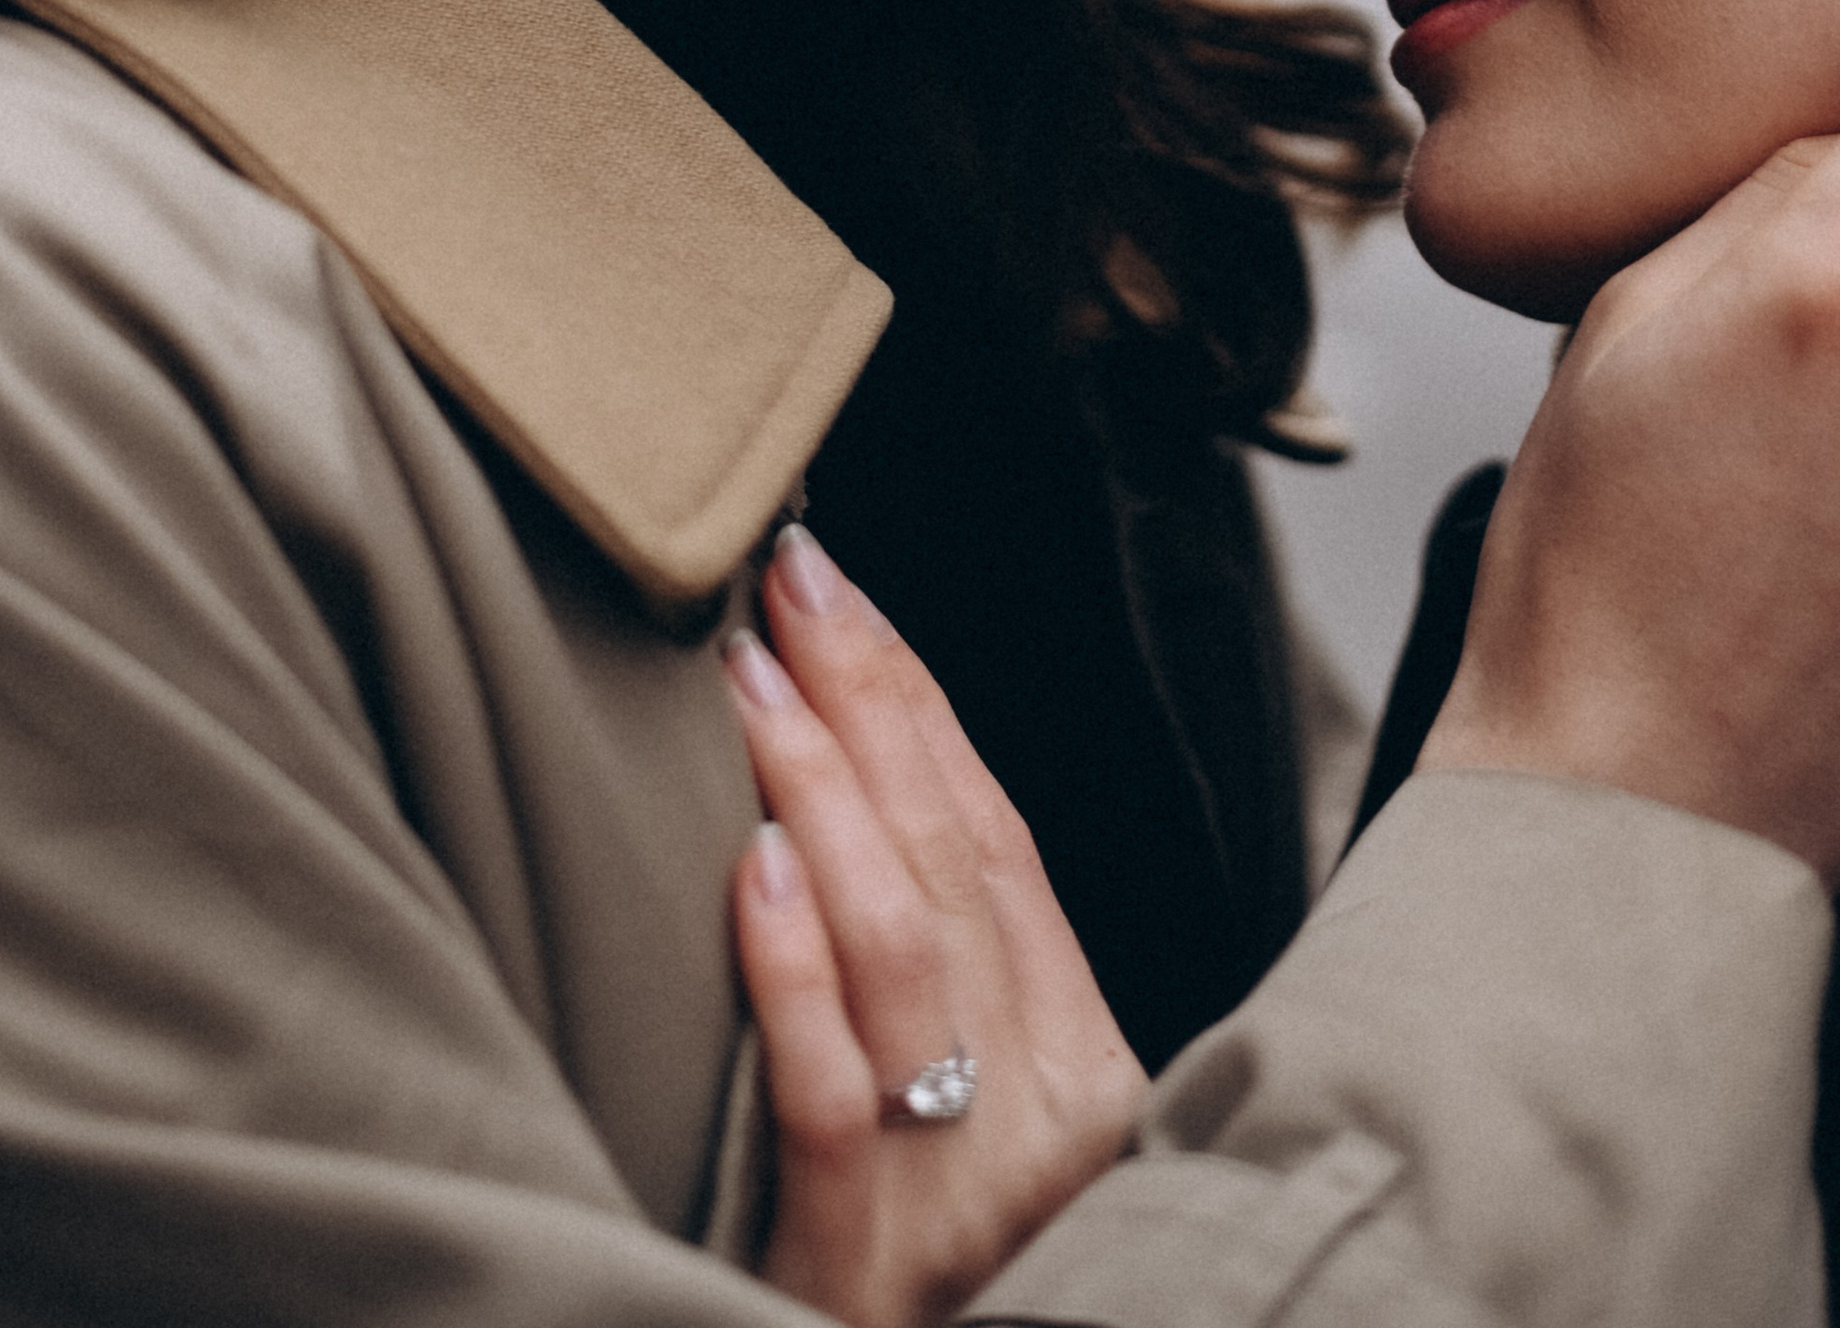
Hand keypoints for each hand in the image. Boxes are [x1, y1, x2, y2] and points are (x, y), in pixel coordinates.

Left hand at [724, 530, 1146, 1327]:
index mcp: (1088, 1067)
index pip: (1001, 843)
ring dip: (820, 788)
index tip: (844, 596)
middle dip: (868, 701)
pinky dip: (791, 963)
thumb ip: (961, 985)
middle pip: (954, 862)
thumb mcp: (988, 1120)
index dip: (920, 706)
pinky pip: (828, 1085)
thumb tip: (871, 787)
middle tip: (790, 582)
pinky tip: (750, 862)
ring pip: (900, 945)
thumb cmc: (943, 1281)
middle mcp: (1048, 1113)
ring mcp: (962, 1190)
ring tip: (751, 677)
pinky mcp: (866, 1261)